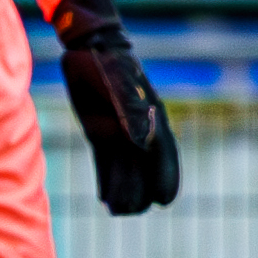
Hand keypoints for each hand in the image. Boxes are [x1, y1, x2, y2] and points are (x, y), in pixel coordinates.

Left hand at [52, 0, 183, 215]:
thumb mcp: (121, 87)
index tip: (164, 200)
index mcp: (151, 115)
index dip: (165, 176)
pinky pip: (106, 161)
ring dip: (123, 188)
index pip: (162, 152)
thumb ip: (133, 115)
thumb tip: (144, 145)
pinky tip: (105, 197)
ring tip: (119, 212)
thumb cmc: (108, 65)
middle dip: (141, 188)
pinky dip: (107, 178)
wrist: (92, 46)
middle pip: (143, 164)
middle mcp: (138, 126)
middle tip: (135, 211)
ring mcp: (119, 129)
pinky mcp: (100, 131)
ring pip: (124, 166)